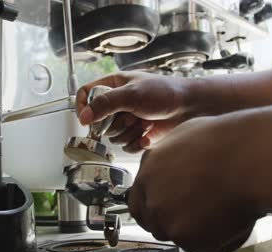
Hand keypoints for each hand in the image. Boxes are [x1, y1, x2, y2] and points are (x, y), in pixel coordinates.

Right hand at [77, 72, 191, 152]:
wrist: (188, 107)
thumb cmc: (164, 92)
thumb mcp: (131, 94)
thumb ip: (105, 103)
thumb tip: (84, 117)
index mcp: (113, 85)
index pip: (86, 94)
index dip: (83, 106)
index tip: (86, 119)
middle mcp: (118, 103)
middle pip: (99, 122)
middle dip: (116, 123)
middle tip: (131, 115)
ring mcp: (127, 120)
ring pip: (113, 137)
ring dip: (129, 133)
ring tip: (143, 122)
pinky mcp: (136, 134)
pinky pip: (126, 146)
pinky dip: (137, 143)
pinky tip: (147, 134)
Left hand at [128, 117, 260, 251]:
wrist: (249, 158)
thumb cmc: (225, 142)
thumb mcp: (184, 134)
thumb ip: (167, 156)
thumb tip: (169, 163)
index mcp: (148, 171)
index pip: (138, 204)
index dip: (154, 209)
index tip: (169, 210)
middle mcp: (152, 197)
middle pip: (154, 223)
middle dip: (173, 222)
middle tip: (198, 214)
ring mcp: (167, 219)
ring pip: (177, 236)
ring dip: (195, 230)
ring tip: (219, 209)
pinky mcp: (187, 237)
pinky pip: (200, 247)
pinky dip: (214, 241)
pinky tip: (229, 219)